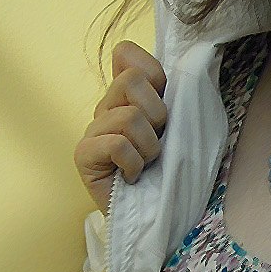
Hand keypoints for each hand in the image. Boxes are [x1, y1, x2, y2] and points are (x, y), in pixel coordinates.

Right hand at [73, 42, 167, 214]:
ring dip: (148, 147)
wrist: (157, 217)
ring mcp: (93, 130)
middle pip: (131, 80)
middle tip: (157, 142)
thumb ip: (177, 93)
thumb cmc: (172, 172)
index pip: (127, 54)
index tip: (164, 103)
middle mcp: (107, 107)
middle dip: (157, 115)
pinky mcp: (83, 154)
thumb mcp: (182, 126)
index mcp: (129, 96)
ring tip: (147, 164)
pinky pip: (116, 144)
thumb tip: (187, 60)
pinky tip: (132, 177)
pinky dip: (133, 164)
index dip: (152, 74)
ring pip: (128, 117)